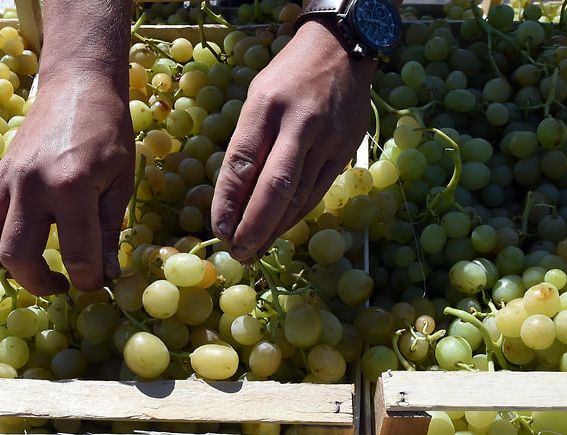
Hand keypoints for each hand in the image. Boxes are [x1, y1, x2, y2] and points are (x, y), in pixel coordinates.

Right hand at [0, 73, 134, 295]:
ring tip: (25, 269)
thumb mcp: (120, 180)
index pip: (76, 255)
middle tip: (59, 285)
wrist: (77, 84)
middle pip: (17, 255)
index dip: (89, 281)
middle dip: (38, 284)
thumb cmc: (107, 131)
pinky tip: (7, 240)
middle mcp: (32, 186)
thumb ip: (110, 229)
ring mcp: (7, 179)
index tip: (96, 285)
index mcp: (72, 189)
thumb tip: (107, 273)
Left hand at [211, 21, 377, 260]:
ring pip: (300, 195)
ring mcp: (327, 138)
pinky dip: (297, 215)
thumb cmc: (287, 78)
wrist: (341, 50)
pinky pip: (318, 191)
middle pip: (276, 185)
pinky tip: (280, 229)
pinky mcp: (346, 150)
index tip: (220, 228)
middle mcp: (299, 123)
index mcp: (265, 106)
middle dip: (255, 225)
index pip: (243, 161)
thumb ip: (247, 144)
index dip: (229, 201)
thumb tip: (233, 197)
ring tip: (255, 249)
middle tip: (239, 252)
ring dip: (275, 228)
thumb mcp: (256, 99)